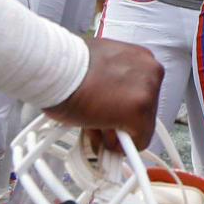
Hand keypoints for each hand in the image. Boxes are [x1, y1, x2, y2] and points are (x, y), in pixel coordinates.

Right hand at [44, 38, 161, 150]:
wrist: (53, 68)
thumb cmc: (67, 66)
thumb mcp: (98, 67)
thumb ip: (111, 84)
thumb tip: (111, 101)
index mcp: (141, 57)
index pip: (141, 90)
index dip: (122, 106)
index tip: (113, 111)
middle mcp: (150, 71)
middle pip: (143, 108)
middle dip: (119, 119)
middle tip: (99, 122)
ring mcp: (147, 91)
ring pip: (141, 125)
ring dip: (117, 130)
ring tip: (95, 126)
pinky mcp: (140, 112)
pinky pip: (140, 141)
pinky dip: (120, 146)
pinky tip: (100, 136)